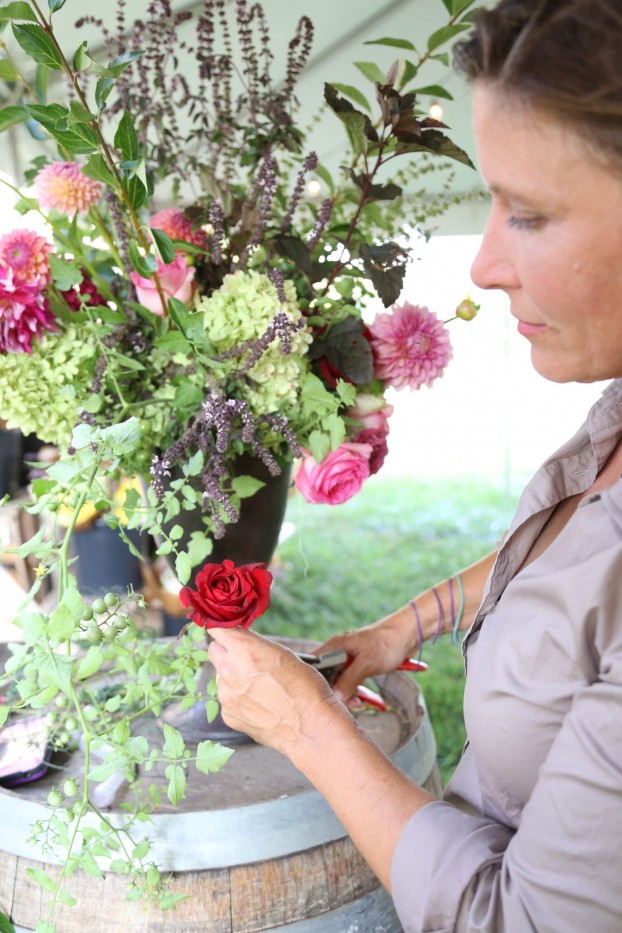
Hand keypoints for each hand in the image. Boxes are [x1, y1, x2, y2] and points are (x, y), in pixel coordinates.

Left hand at [208, 627, 338, 755]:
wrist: (310, 726)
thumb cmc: (305, 687)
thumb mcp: (283, 654)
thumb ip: (256, 646)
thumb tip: (242, 644)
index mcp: (244, 649)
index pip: (216, 628)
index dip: (223, 629)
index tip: (228, 631)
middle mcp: (230, 670)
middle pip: (214, 651)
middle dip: (226, 651)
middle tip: (244, 658)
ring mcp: (226, 695)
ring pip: (221, 677)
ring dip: (233, 677)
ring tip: (260, 688)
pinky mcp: (228, 715)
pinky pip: (227, 699)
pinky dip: (238, 699)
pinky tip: (259, 704)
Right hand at [316, 618, 416, 701]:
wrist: (409, 635)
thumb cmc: (387, 642)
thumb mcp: (366, 664)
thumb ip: (348, 681)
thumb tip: (335, 697)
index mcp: (335, 646)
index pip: (313, 664)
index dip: (314, 681)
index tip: (322, 696)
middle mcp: (339, 652)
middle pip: (328, 677)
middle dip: (336, 692)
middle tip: (348, 703)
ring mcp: (350, 659)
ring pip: (341, 681)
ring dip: (350, 694)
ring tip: (360, 702)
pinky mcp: (360, 665)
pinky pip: (353, 681)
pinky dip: (358, 691)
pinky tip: (366, 699)